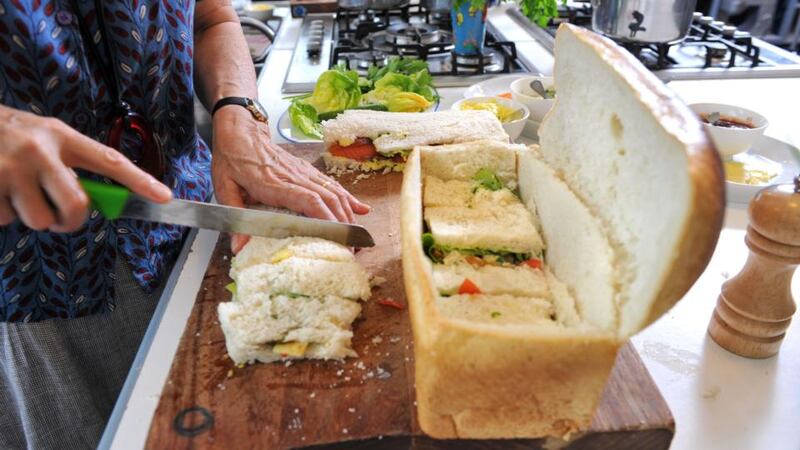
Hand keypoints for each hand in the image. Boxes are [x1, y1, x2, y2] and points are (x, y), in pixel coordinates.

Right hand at [0, 105, 172, 232]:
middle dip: (70, 221)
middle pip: (76, 206)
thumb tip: (94, 202)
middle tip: (59, 217)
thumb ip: (69, 165)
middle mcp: (39, 151)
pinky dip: (1, 213)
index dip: (139, 181)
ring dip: (30, 217)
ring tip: (15, 192)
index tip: (164, 196)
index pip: (109, 160)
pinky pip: (4, 220)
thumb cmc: (8, 135)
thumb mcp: (43, 138)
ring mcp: (10, 169)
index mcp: (61, 136)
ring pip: (39, 220)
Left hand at [211, 106, 369, 252]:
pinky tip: (360, 208)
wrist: (240, 130)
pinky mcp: (307, 170)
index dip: (325, 217)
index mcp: (274, 183)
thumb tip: (239, 246)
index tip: (336, 235)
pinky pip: (331, 184)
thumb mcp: (224, 188)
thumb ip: (234, 217)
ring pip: (333, 191)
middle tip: (351, 246)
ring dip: (348, 213)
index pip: (307, 200)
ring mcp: (303, 172)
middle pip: (327, 198)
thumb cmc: (232, 159)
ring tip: (356, 235)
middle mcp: (294, 177)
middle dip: (342, 223)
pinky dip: (348, 197)